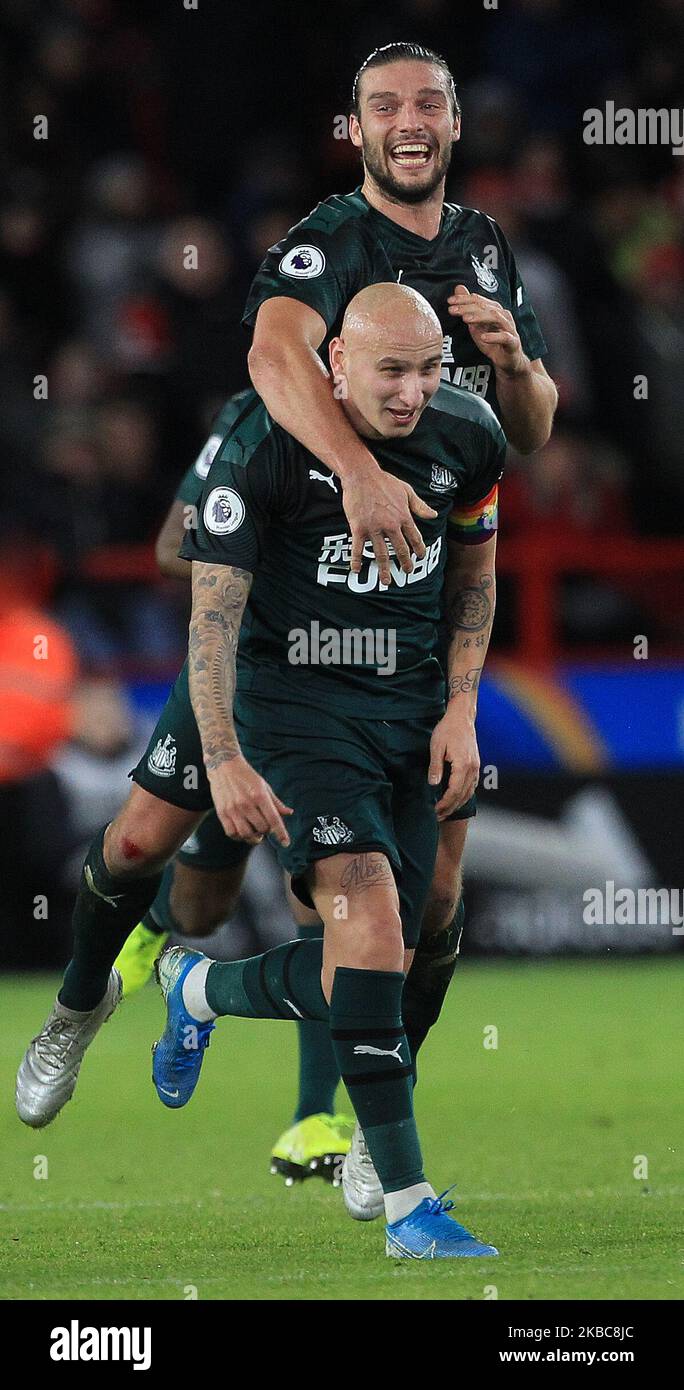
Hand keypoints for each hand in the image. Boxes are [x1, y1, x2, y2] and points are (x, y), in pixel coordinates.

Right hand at [208, 754, 292, 845]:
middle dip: (266, 830)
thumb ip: (276, 802)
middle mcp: (246, 803)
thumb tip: (289, 813)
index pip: (273, 819)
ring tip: (255, 832)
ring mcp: (233, 809)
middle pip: (261, 828)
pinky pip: (231, 833)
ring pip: (246, 834)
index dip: (281, 833)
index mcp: (259, 795)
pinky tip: (242, 831)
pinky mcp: (222, 812)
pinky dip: (239, 836)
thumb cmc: (246, 776)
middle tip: (265, 826)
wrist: (223, 765)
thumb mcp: (264, 786)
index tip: (285, 843)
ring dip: (253, 836)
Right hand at [342, 463, 436, 587]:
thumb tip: (434, 515)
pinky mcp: (359, 528)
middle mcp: (391, 525)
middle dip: (405, 563)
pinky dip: (356, 561)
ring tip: (387, 581)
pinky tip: (356, 570)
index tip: (421, 557)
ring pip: (380, 554)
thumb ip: (420, 505)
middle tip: (407, 572)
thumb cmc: (384, 481)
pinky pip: (358, 548)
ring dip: (384, 569)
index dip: (419, 549)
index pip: (415, 537)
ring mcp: (375, 528)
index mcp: (404, 516)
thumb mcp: (407, 491)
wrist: (362, 475)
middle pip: (400, 549)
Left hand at [428, 710, 479, 820]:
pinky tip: (457, 799)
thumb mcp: (436, 746)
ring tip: (446, 811)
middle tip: (438, 816)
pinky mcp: (476, 764)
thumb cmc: (448, 729)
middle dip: (450, 808)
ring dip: (458, 804)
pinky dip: (465, 795)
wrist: (462, 717)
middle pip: (462, 795)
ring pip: (469, 792)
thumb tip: (433, 784)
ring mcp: (476, 767)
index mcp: (463, 765)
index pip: (454, 791)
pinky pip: (472, 785)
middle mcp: (472, 768)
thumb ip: (435, 767)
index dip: (445, 803)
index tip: (435, 810)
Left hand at [447, 284, 526, 375]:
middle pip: (486, 307)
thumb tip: (458, 288)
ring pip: (496, 318)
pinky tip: (483, 337)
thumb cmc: (493, 342)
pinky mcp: (513, 343)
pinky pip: (505, 337)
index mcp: (494, 310)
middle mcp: (503, 316)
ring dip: (479, 317)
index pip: (478, 300)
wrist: (508, 360)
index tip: (450, 301)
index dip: (464, 299)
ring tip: (466, 319)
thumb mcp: (477, 324)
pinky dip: (494, 337)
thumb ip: (468, 308)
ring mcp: (509, 328)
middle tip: (453, 310)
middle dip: (468, 307)